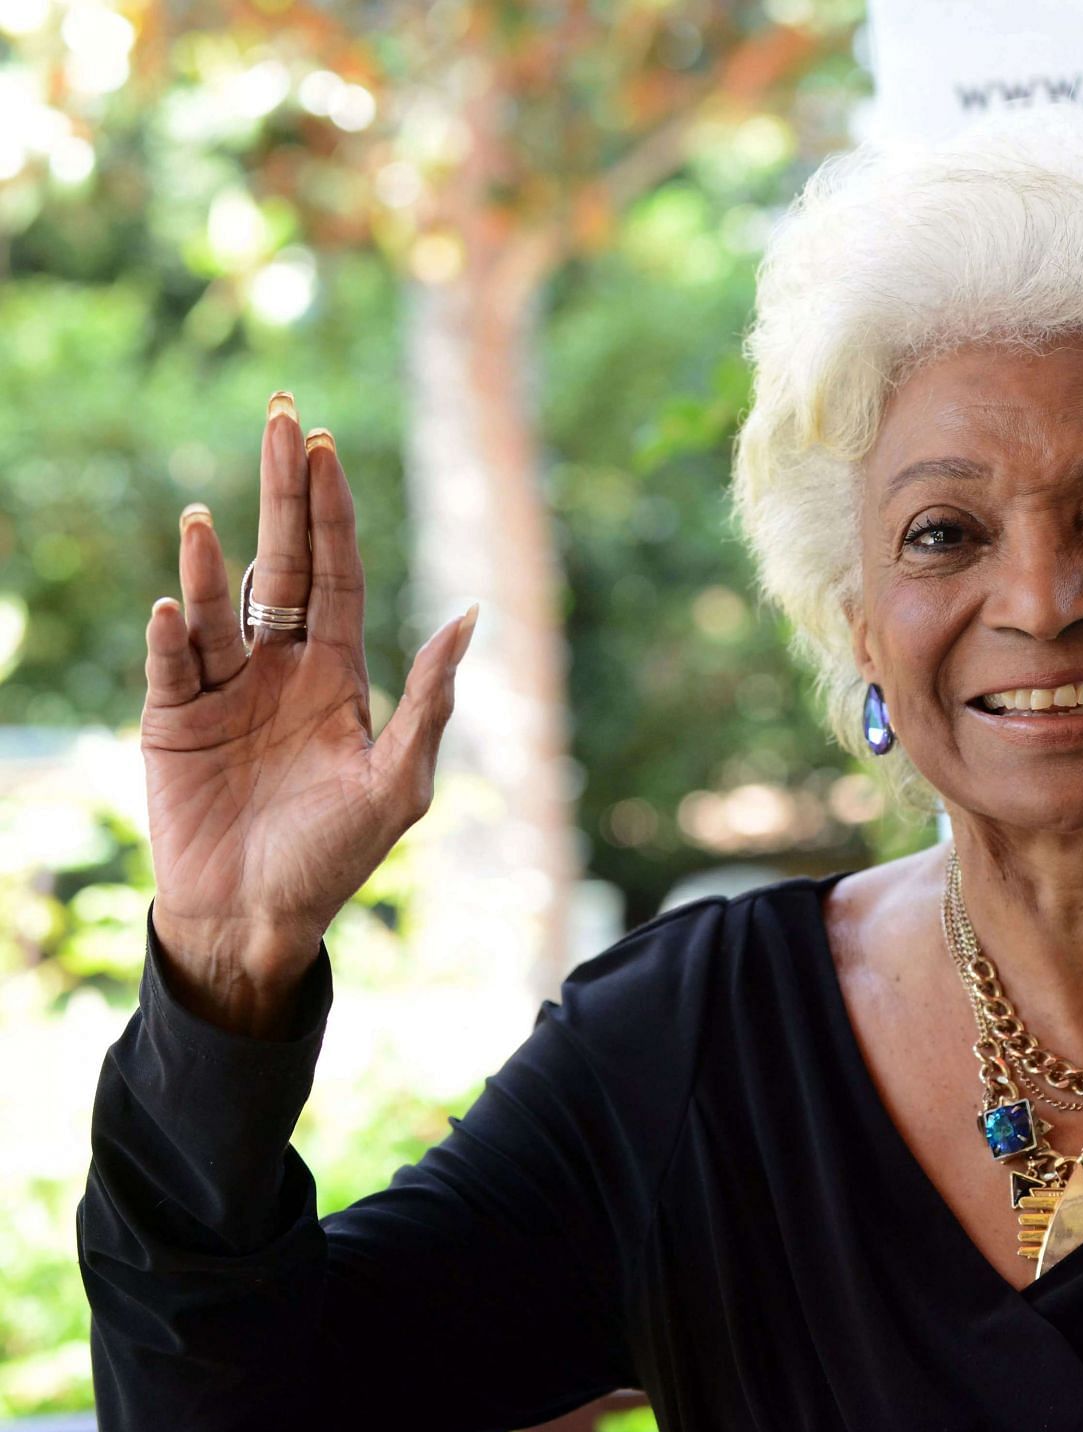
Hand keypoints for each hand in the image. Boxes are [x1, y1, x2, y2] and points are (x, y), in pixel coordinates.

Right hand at [141, 391, 476, 1034]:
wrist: (256, 922)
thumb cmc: (335, 857)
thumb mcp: (398, 781)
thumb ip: (431, 699)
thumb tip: (470, 613)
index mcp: (335, 673)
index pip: (335, 573)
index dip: (331, 510)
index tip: (323, 444)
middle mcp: (278, 667)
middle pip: (280, 561)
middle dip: (281, 493)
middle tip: (280, 417)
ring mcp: (220, 690)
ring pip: (216, 607)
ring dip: (211, 564)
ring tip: (208, 520)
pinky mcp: (169, 724)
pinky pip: (169, 669)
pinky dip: (172, 638)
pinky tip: (177, 609)